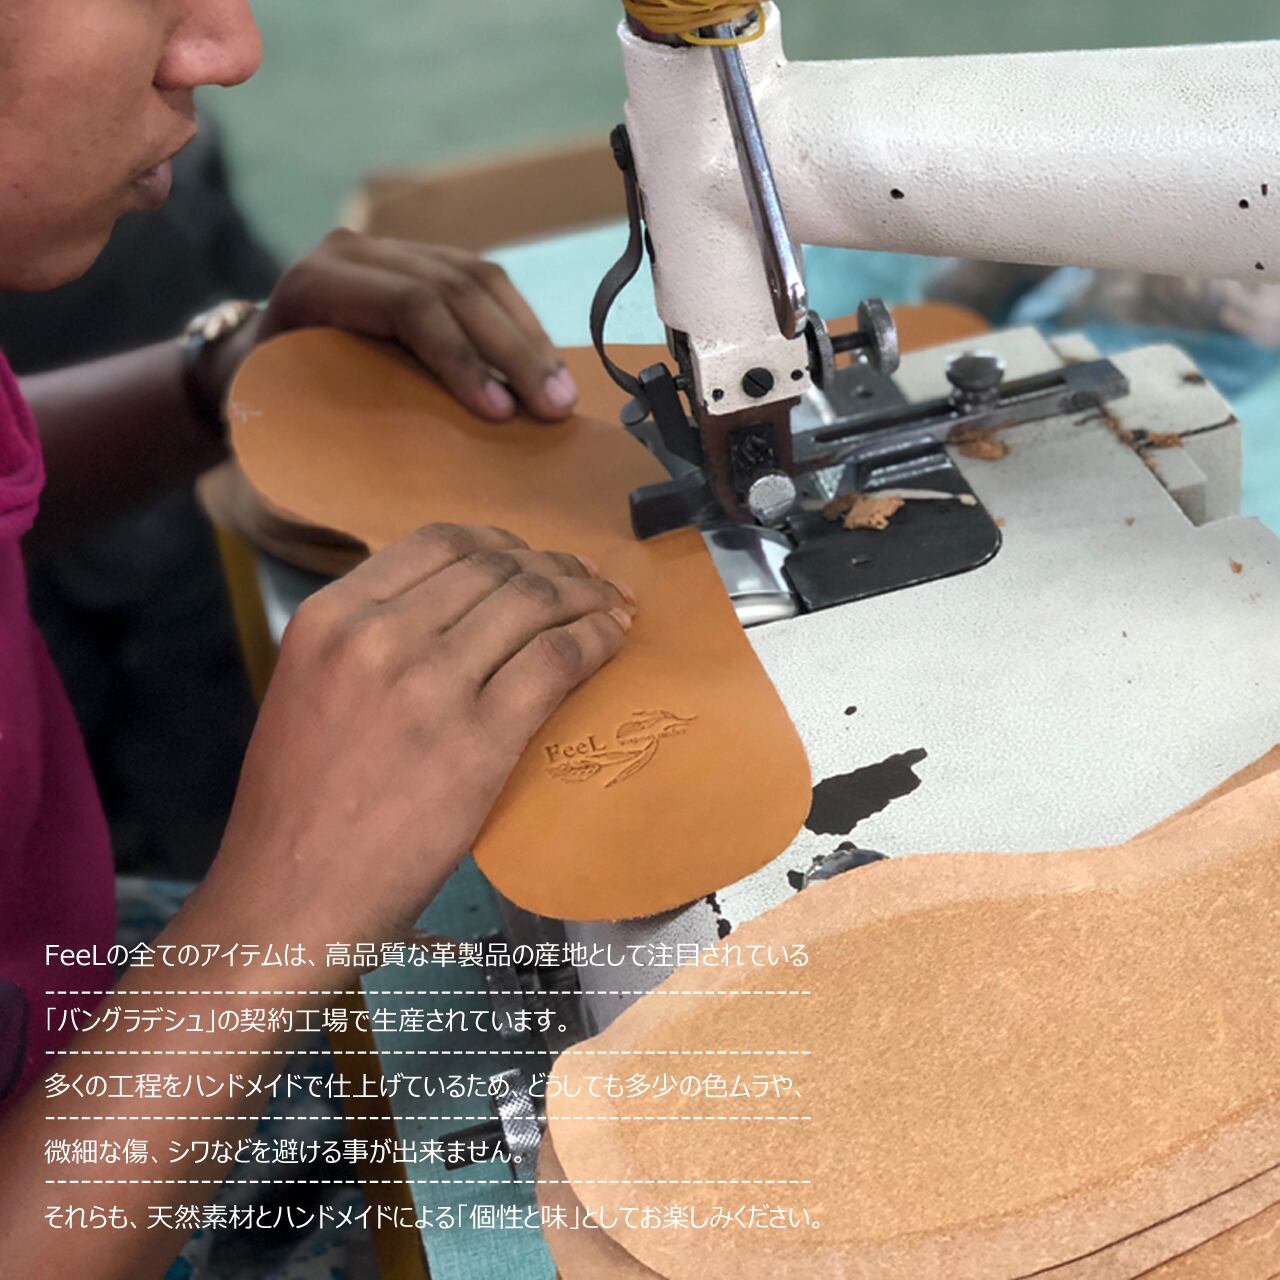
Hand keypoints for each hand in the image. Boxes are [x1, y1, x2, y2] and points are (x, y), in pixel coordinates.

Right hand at [207, 523, 633, 943]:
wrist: (291, 894)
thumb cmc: (300, 804)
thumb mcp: (311, 686)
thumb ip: (368, 638)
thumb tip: (451, 609)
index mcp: (332, 617)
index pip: (439, 542)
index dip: (503, 543)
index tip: (535, 558)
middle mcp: (379, 637)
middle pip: (496, 567)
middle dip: (554, 567)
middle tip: (589, 581)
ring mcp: (431, 686)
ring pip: (533, 603)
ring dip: (586, 597)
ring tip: (612, 606)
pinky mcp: (479, 742)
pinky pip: (557, 660)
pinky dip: (596, 639)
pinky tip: (613, 640)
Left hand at [216, 229, 579, 421]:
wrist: (248, 360)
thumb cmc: (267, 403)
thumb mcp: (288, 415)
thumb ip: (339, 429)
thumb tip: (404, 487)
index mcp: (316, 283)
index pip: (409, 305)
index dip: (461, 357)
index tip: (499, 413)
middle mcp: (355, 252)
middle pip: (456, 287)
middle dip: (513, 352)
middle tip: (554, 408)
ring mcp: (393, 250)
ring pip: (481, 278)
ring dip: (529, 339)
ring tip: (563, 394)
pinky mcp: (424, 260)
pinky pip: (487, 284)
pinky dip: (523, 327)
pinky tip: (546, 368)